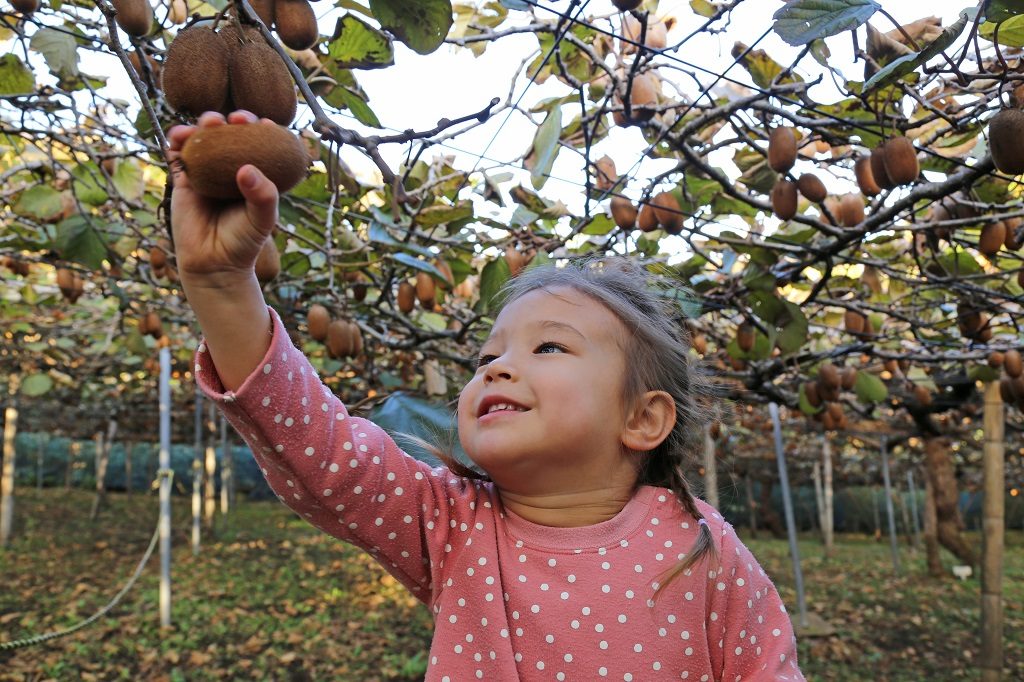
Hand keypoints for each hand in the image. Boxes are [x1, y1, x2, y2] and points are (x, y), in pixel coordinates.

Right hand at [167, 110, 278, 289]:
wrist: (213, 263)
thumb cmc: (243, 241)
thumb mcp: (263, 219)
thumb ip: (263, 196)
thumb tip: (247, 169)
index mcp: (255, 175)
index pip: (261, 145)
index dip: (263, 129)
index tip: (266, 124)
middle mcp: (231, 170)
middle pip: (232, 135)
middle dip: (235, 120)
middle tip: (237, 119)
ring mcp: (207, 172)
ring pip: (205, 139)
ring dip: (205, 124)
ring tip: (209, 123)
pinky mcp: (184, 179)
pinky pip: (178, 155)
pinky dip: (177, 141)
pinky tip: (181, 136)